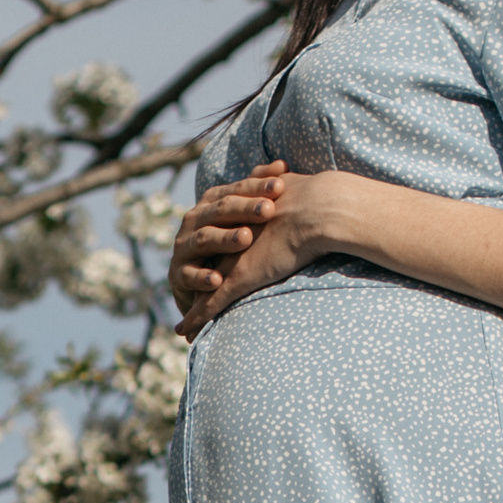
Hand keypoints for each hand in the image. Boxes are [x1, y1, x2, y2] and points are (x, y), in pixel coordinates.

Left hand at [175, 167, 373, 334]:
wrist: (319, 209)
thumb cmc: (316, 200)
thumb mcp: (287, 182)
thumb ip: (276, 179)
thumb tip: (285, 170)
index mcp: (241, 218)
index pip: (218, 238)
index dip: (211, 252)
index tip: (203, 264)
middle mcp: (231, 238)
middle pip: (204, 262)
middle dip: (194, 278)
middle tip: (184, 292)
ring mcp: (233, 259)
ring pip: (202, 286)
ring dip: (192, 304)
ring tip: (183, 321)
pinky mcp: (238, 280)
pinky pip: (210, 304)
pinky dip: (197, 319)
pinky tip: (185, 332)